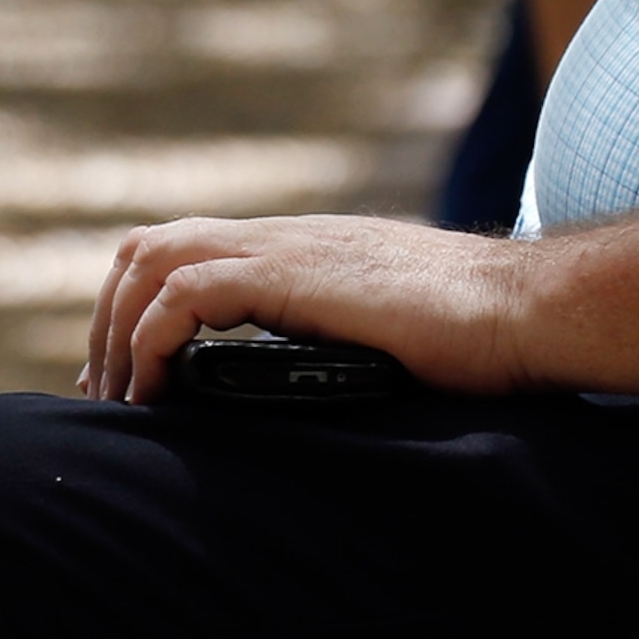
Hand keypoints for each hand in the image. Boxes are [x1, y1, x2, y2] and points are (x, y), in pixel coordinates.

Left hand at [85, 215, 530, 404]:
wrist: (529, 308)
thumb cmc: (484, 334)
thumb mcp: (392, 333)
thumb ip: (343, 341)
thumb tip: (310, 392)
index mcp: (305, 250)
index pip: (185, 250)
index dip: (139, 310)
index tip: (131, 381)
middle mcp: (286, 237)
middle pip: (150, 246)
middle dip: (108, 322)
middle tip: (109, 397)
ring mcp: (289, 249)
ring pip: (153, 259)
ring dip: (118, 332)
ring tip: (124, 401)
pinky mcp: (296, 276)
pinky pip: (186, 293)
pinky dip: (153, 342)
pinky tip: (159, 393)